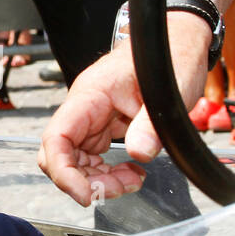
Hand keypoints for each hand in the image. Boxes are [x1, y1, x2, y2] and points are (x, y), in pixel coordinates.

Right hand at [38, 14, 209, 205]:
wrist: (178, 41)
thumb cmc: (170, 55)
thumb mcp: (169, 91)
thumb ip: (151, 125)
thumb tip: (139, 153)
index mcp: (90, 94)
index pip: (56, 138)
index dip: (63, 172)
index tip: (86, 195)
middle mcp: (84, 107)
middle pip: (60, 154)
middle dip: (83, 180)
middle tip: (119, 188)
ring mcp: (92, 118)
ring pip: (75, 160)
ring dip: (98, 180)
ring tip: (132, 180)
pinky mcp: (104, 126)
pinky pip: (92, 157)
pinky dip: (107, 172)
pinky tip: (131, 172)